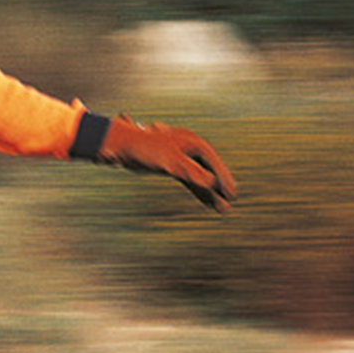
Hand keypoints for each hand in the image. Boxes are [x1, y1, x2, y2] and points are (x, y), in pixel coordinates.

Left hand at [99, 115, 235, 212]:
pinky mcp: (172, 165)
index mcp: (192, 142)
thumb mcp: (170, 161)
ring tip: (221, 210)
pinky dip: (197, 190)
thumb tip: (211, 183)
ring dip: (209, 192)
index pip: (213, 162)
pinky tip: (205, 201)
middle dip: (218, 189)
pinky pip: (190, 180)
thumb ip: (190, 172)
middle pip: (209, 170)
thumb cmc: (145, 149)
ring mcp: (181, 157)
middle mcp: (189, 148)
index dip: (224, 179)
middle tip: (228, 206)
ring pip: (199, 177)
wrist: (121, 145)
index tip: (232, 194)